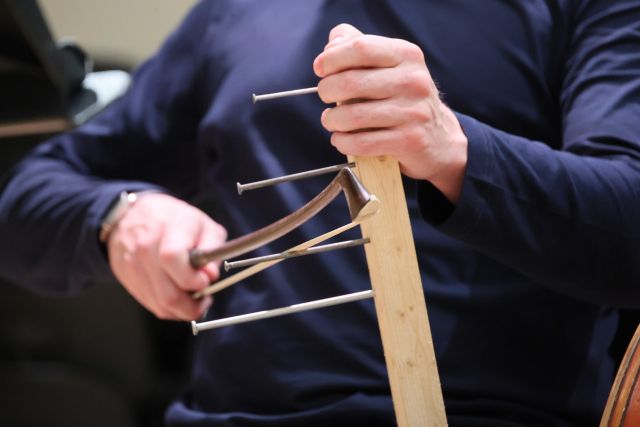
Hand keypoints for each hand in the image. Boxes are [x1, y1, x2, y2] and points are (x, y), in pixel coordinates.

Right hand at [107, 193, 226, 320]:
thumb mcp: (203, 224)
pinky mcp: (128, 280)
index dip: (193, 278)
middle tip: (205, 296)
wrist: (130, 216)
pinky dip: (171, 308)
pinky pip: (153, 306)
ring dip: (184, 309)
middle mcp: (145, 249)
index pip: (173, 259)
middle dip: (193, 305)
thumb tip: (210, 275)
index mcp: (167, 230)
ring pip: (162, 306)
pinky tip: (180, 296)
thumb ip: (212, 248)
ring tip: (195, 297)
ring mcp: (134, 267)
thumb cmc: (173, 220)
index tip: (205, 280)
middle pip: (169, 294)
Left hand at [314, 24, 467, 202]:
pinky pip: (363, 142)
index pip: (360, 48)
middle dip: (327, 90)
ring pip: (353, 116)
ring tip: (331, 120)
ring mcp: (414, 112)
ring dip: (332, 120)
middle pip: (351, 82)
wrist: (438, 137)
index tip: (320, 69)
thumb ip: (359, 47)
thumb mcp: (389, 65)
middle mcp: (413, 81)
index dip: (332, 58)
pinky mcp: (409, 141)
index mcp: (406, 55)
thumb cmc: (403, 97)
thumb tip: (332, 45)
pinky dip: (343, 142)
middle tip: (326, 97)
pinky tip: (341, 139)